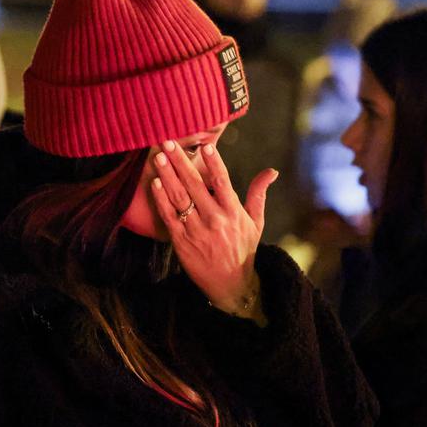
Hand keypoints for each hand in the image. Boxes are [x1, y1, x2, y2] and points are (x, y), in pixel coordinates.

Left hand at [149, 141, 276, 321]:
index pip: (222, 182)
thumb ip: (258, 194)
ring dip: (167, 176)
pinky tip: (155, 183)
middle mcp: (214, 219)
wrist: (230, 284)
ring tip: (159, 157)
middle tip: (168, 142)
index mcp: (233, 213)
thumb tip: (271, 171)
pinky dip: (161, 199)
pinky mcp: (181, 242)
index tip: (205, 146)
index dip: (214, 163)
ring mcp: (196, 230)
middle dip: (180, 162)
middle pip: (195, 185)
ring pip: (179, 198)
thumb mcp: (255, 222)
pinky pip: (169, 216)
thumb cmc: (243, 249)